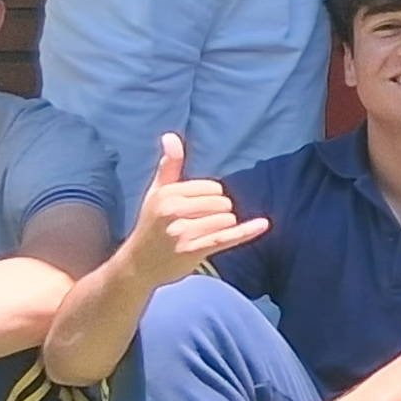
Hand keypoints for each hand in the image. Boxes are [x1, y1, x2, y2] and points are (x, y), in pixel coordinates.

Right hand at [122, 134, 268, 286]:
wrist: (137, 265)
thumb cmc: (151, 225)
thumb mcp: (156, 193)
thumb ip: (169, 165)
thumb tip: (171, 136)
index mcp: (167, 194)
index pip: (213, 187)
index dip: (212, 198)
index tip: (197, 208)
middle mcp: (173, 211)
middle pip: (222, 203)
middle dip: (219, 212)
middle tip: (198, 224)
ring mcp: (182, 232)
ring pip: (226, 219)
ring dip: (222, 227)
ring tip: (200, 235)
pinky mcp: (192, 250)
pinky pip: (227, 237)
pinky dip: (247, 231)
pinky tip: (263, 225)